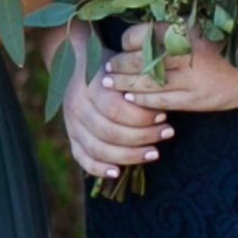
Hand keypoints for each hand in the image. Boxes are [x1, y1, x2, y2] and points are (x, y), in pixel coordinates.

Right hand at [60, 52, 168, 182]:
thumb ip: (137, 82)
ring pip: (98, 148)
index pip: (115, 109)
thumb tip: (163, 99)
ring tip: (154, 153)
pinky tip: (117, 172)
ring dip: (128, 155)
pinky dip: (98, 168)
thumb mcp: (123, 65)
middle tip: (167, 133)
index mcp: (91, 87)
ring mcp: (72, 124)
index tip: (163, 115)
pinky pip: (82, 158)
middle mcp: (78, 106)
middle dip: (142, 136)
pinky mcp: (71, 137)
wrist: (76, 64)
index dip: (141, 117)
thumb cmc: (110, 67)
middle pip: (109, 131)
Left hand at [119, 21, 237, 118]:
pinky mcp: (199, 99)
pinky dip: (145, 101)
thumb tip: (141, 33)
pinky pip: (164, 102)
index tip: (122, 44)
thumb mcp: (202, 24)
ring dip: (127, 85)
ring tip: (111, 85)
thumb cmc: (233, 37)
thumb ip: (174, 29)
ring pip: (148, 84)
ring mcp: (193, 79)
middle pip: (140, 61)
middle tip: (105, 71)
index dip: (128, 41)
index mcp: (186, 30)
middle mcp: (187, 54)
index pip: (142, 35)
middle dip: (119, 66)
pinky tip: (133, 99)